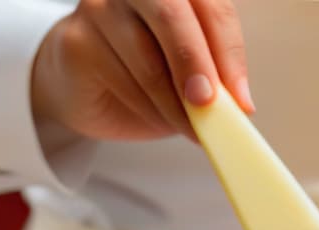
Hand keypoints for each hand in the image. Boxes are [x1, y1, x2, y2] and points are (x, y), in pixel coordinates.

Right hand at [31, 0, 253, 141]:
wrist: (89, 92)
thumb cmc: (148, 78)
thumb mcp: (191, 79)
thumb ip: (214, 81)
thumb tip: (241, 106)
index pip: (212, 8)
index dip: (230, 54)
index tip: (241, 101)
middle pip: (172, 14)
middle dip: (196, 64)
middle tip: (208, 104)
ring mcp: (101, 8)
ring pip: (147, 57)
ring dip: (174, 102)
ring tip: (191, 128)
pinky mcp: (77, 39)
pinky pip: (120, 77)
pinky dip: (147, 106)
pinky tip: (157, 117)